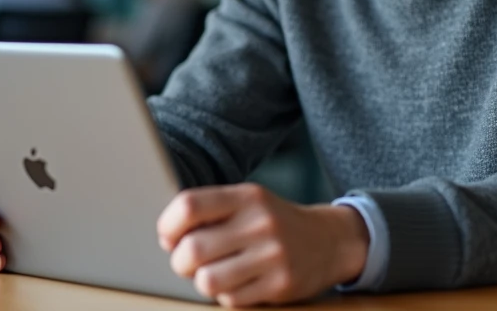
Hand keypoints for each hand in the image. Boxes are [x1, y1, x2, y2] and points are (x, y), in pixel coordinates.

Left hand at [157, 183, 368, 306]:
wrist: (330, 241)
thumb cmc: (275, 222)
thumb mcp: (249, 202)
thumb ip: (211, 211)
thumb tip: (166, 236)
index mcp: (247, 196)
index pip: (189, 205)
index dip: (167, 225)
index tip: (168, 236)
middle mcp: (260, 222)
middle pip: (192, 249)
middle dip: (180, 262)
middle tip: (188, 262)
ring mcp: (273, 255)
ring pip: (207, 281)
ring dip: (202, 282)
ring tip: (213, 274)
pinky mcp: (281, 285)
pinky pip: (231, 300)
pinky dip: (227, 295)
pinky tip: (239, 283)